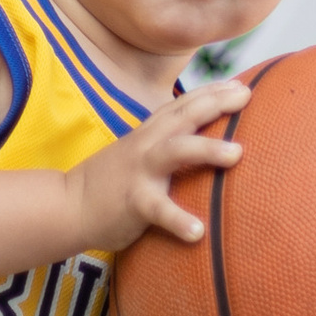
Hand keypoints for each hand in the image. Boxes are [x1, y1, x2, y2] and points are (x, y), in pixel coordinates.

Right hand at [67, 73, 248, 253]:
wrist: (68, 205)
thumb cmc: (112, 181)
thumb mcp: (139, 153)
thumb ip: (166, 143)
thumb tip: (201, 141)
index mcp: (150, 133)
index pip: (183, 104)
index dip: (212, 91)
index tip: (241, 84)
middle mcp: (148, 144)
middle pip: (184, 115)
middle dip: (216, 103)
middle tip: (247, 95)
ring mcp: (141, 171)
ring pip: (176, 151)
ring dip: (207, 149)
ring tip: (237, 154)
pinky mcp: (134, 201)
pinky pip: (159, 209)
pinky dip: (178, 219)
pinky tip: (198, 231)